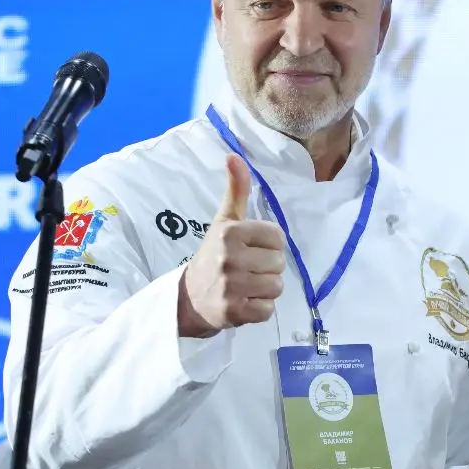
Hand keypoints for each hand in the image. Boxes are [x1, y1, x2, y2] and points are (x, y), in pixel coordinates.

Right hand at [177, 156, 288, 337]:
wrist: (188, 297)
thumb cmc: (213, 254)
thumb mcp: (224, 221)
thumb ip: (236, 190)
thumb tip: (234, 156)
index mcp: (230, 232)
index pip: (278, 237)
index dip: (269, 244)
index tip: (250, 249)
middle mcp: (229, 257)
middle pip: (279, 263)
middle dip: (267, 267)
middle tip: (247, 269)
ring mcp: (231, 286)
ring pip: (276, 286)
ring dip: (265, 289)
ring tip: (246, 286)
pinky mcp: (234, 312)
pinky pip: (268, 310)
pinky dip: (260, 309)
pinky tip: (244, 302)